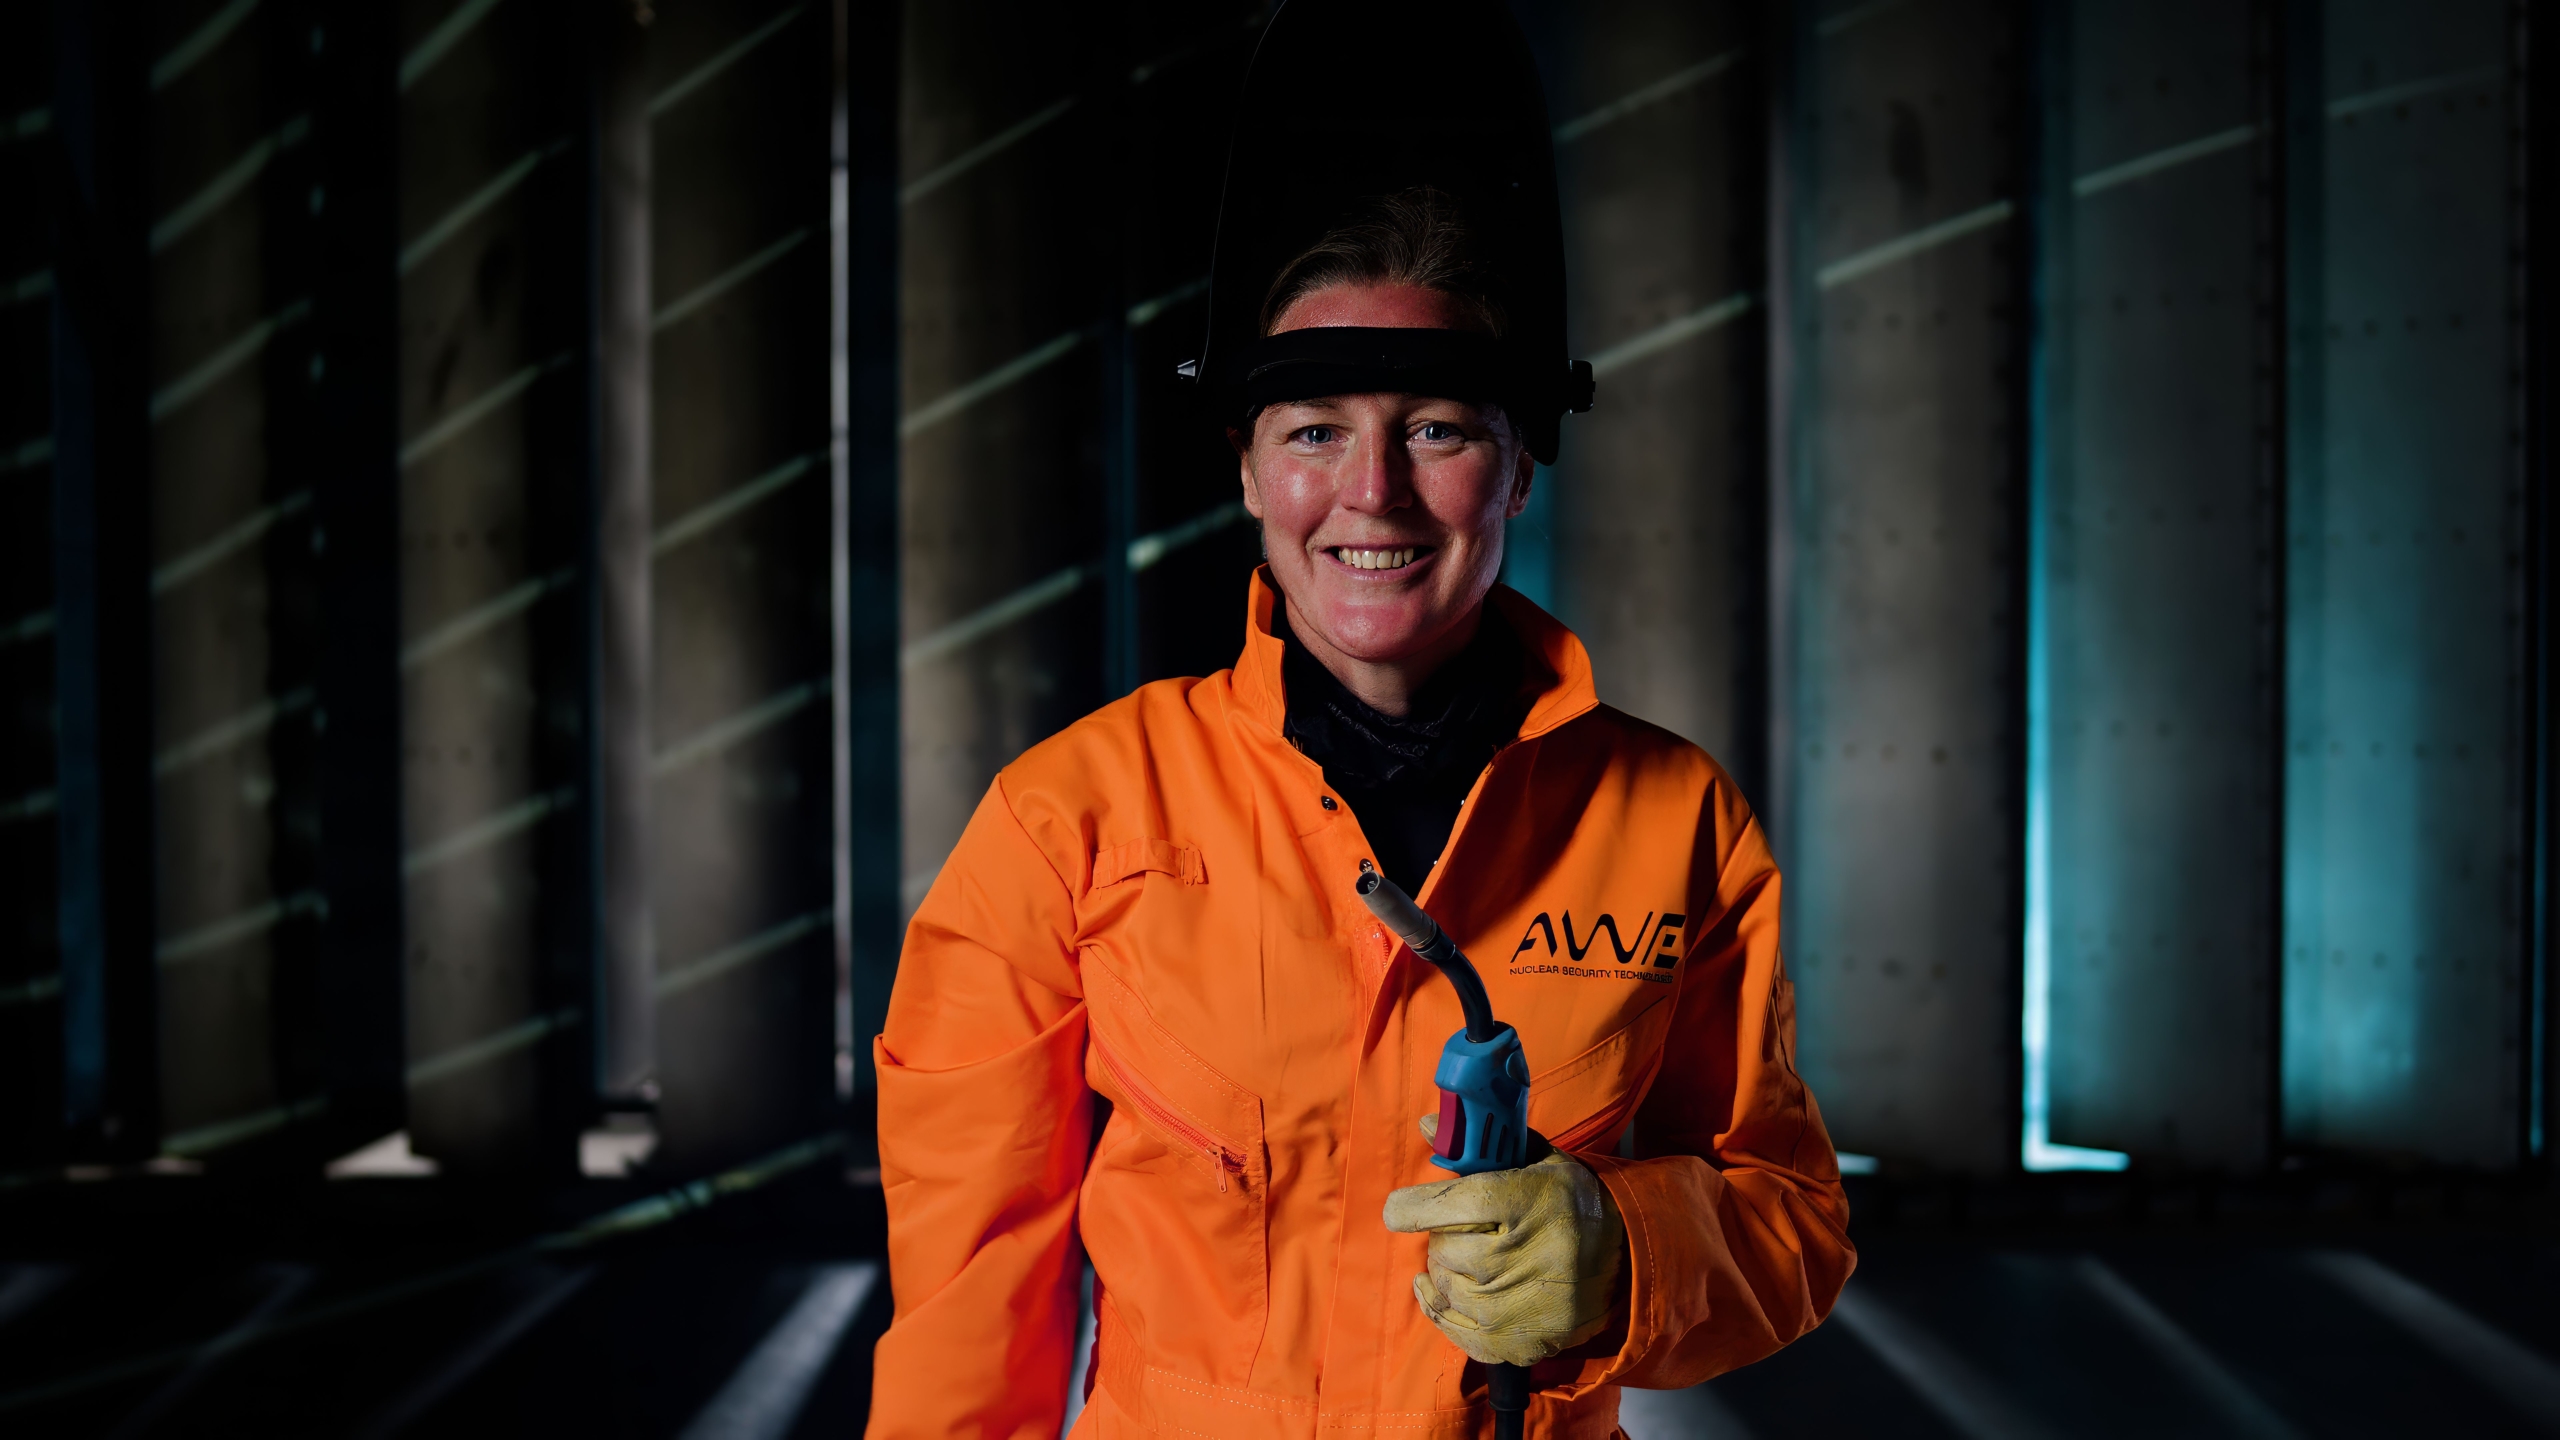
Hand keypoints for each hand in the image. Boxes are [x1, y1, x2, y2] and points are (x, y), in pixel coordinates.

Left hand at [1381, 1116, 1624, 1365]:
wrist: (1627, 1257)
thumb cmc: (1570, 1200)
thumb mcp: (1533, 1160)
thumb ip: (1479, 1144)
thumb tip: (1430, 1124)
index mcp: (1529, 1200)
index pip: (1454, 1203)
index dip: (1415, 1206)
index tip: (1399, 1208)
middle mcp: (1525, 1256)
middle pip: (1445, 1248)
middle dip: (1442, 1236)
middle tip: (1463, 1230)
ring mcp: (1522, 1306)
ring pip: (1446, 1286)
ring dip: (1446, 1270)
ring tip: (1470, 1258)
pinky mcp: (1521, 1342)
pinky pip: (1455, 1329)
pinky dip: (1439, 1307)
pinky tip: (1439, 1289)